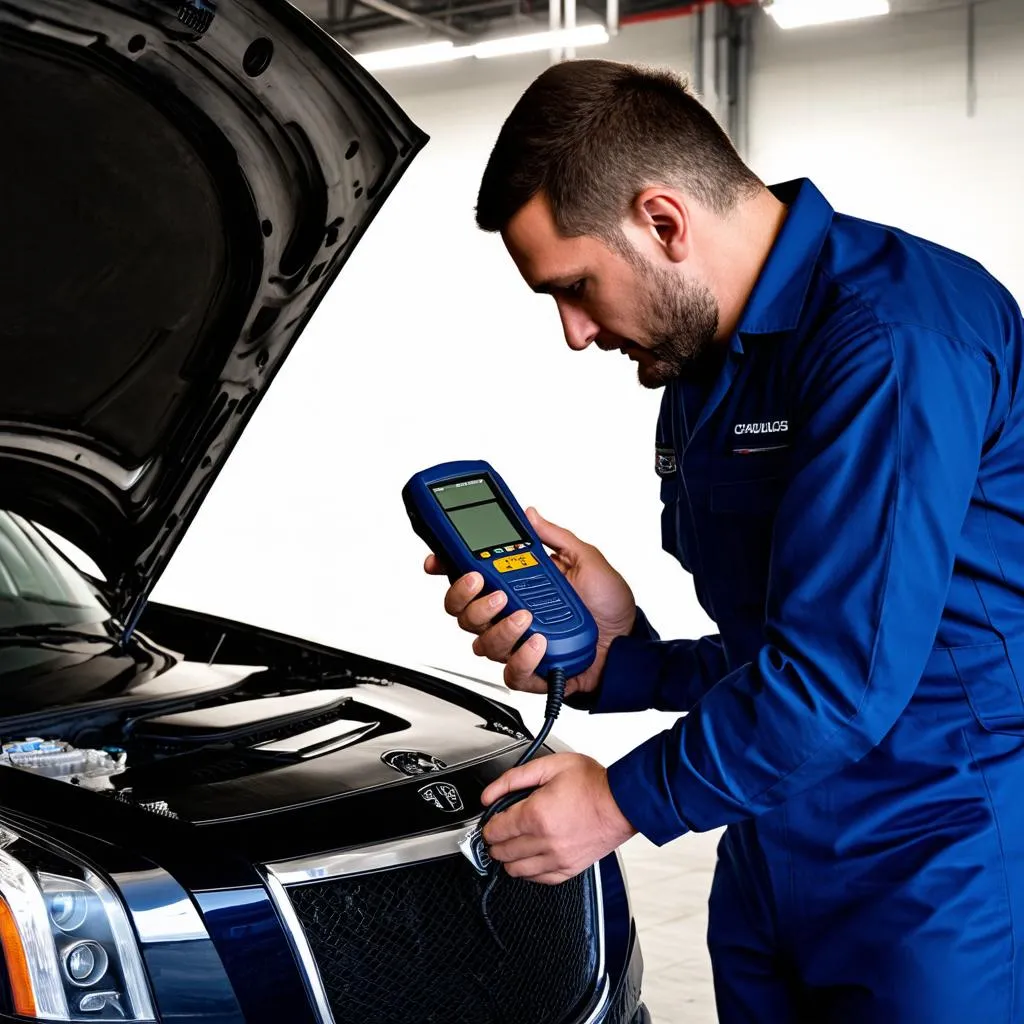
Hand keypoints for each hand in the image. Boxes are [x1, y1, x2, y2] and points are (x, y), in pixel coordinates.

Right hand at [424, 508, 636, 697]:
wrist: (629, 645)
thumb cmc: (608, 606)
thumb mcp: (586, 560)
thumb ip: (555, 537)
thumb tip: (530, 514)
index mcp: (516, 585)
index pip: (468, 577)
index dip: (446, 568)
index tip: (438, 560)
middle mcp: (509, 614)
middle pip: (461, 611)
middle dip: (466, 597)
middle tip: (487, 586)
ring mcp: (517, 644)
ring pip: (481, 641)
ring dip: (500, 626)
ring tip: (526, 616)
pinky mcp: (531, 671)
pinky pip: (510, 671)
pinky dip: (522, 657)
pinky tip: (539, 643)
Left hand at [480, 753, 636, 883]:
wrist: (622, 802)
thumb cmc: (592, 783)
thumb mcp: (549, 766)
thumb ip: (513, 779)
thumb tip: (489, 795)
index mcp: (536, 814)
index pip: (495, 830)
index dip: (487, 825)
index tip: (490, 822)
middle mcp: (545, 840)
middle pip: (502, 852)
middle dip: (494, 842)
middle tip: (498, 832)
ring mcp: (557, 858)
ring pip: (516, 870)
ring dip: (508, 859)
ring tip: (511, 845)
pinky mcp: (569, 868)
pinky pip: (538, 879)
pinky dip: (528, 872)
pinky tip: (529, 859)